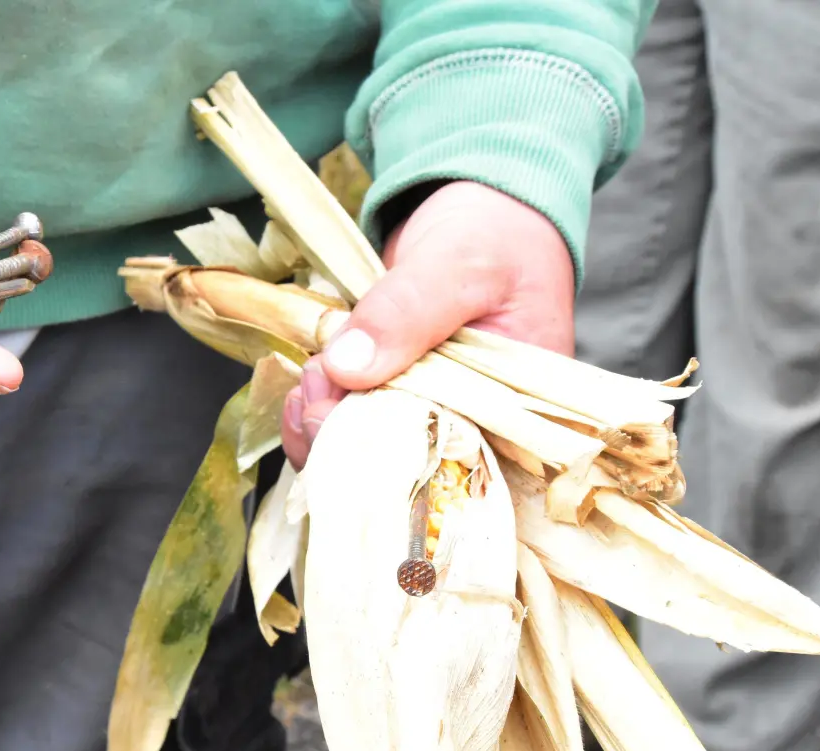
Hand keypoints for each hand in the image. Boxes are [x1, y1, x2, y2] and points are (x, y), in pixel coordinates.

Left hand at [280, 181, 574, 468]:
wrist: (482, 208)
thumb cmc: (496, 236)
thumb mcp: (459, 265)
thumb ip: (407, 312)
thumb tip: (347, 366)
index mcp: (516, 416)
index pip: (453, 471)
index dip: (390, 464)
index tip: (340, 425)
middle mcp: (476, 427)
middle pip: (404, 474)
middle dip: (345, 445)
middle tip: (314, 395)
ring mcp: (431, 414)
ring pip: (370, 456)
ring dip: (326, 431)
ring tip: (308, 383)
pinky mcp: (396, 396)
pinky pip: (355, 426)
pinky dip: (322, 414)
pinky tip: (302, 391)